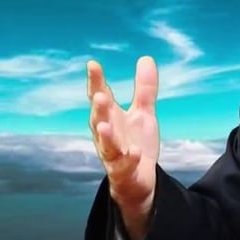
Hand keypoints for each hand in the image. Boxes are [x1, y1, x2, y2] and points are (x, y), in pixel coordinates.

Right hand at [87, 56, 159, 239]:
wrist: (138, 181)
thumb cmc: (135, 143)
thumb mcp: (143, 114)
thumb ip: (144, 89)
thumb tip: (146, 58)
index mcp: (111, 118)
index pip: (101, 97)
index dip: (96, 81)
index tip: (92, 64)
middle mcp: (107, 135)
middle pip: (99, 119)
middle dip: (99, 108)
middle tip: (100, 94)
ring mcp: (114, 154)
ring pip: (107, 144)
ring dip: (106, 135)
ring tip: (105, 125)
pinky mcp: (124, 172)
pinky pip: (124, 166)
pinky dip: (129, 159)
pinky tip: (134, 153)